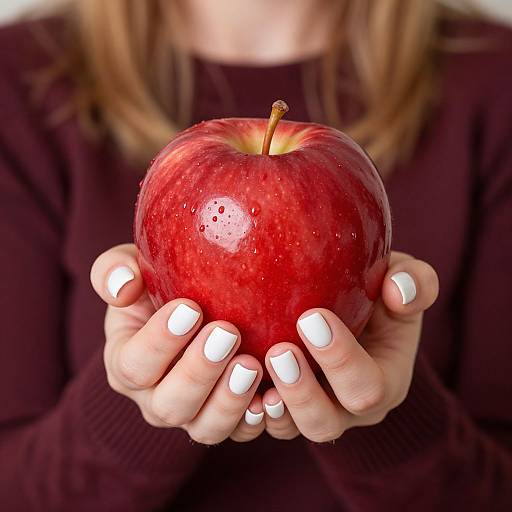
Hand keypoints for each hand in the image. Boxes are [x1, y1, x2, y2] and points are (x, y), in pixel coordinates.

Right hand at [90, 244, 265, 444]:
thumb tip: (122, 286)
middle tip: (227, 333)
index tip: (190, 308)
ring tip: (250, 364)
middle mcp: (155, 398)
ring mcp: (192, 414)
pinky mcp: (226, 418)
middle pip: (168, 405)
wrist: (193, 310)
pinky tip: (273, 396)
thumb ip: (113, 271)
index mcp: (126, 364)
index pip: (133, 365)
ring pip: (204, 428)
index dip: (159, 342)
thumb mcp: (132, 269)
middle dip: (198, 371)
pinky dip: (256, 419)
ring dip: (229, 401)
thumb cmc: (159, 287)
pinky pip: (240, 432)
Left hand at [261, 251, 438, 441]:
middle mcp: (347, 408)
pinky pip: (259, 422)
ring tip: (250, 368)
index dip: (340, 359)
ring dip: (269, 403)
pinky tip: (228, 379)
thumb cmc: (377, 295)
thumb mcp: (403, 281)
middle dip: (302, 390)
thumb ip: (416, 283)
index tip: (311, 316)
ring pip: (289, 429)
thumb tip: (399, 290)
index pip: (368, 387)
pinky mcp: (281, 405)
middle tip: (279, 350)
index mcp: (383, 382)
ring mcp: (311, 410)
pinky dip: (244, 408)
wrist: (354, 314)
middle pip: (326, 422)